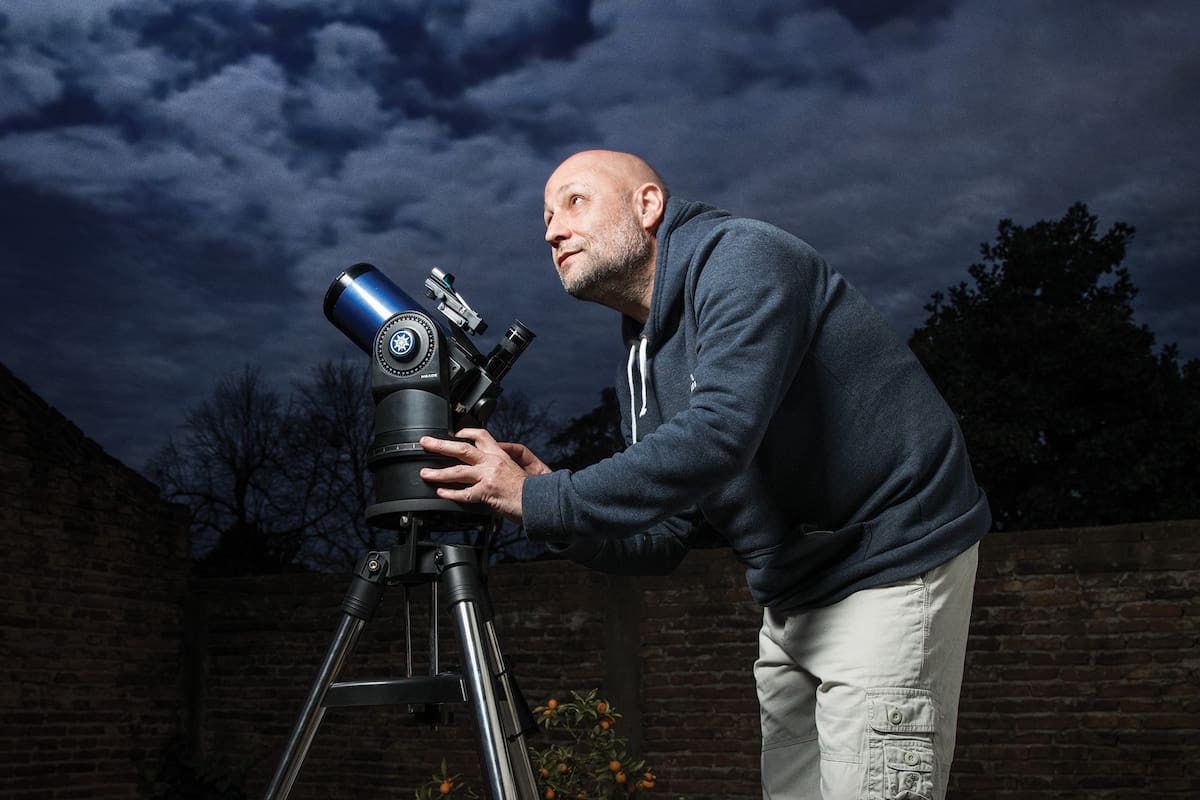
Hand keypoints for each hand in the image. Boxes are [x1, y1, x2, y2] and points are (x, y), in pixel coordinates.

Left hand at [418, 428, 548, 521]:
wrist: (540, 500)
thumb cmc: (530, 489)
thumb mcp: (516, 470)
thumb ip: (498, 467)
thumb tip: (484, 469)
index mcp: (500, 455)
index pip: (480, 435)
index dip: (463, 432)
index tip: (451, 433)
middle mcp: (493, 462)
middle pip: (462, 448)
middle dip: (441, 445)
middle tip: (426, 443)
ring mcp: (489, 477)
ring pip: (458, 471)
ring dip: (438, 472)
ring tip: (425, 473)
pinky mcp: (487, 492)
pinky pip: (465, 493)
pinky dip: (451, 493)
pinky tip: (441, 493)